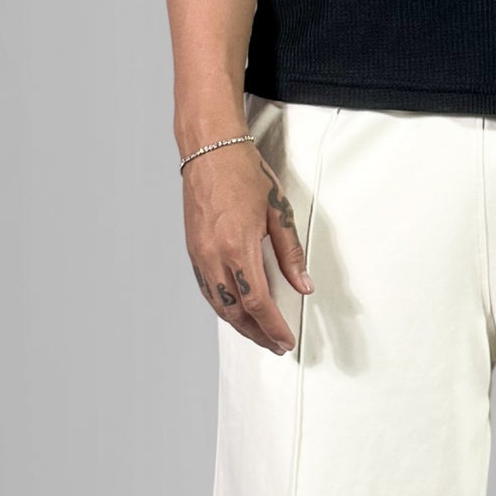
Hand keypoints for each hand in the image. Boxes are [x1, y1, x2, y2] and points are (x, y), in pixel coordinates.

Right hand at [182, 139, 313, 354]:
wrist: (211, 150)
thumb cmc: (244, 174)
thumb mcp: (278, 211)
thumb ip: (290, 253)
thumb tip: (303, 285)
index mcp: (238, 247)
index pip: (258, 302)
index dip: (273, 326)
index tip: (286, 340)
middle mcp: (214, 256)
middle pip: (235, 311)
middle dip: (257, 333)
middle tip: (275, 344)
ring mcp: (199, 255)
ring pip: (218, 304)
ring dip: (239, 324)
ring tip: (259, 333)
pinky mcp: (192, 250)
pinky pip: (207, 289)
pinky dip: (222, 306)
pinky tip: (234, 310)